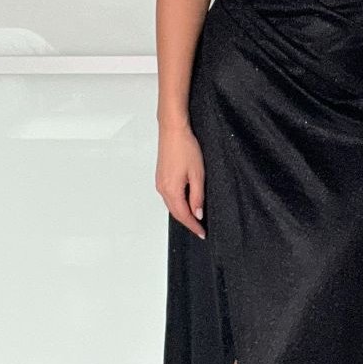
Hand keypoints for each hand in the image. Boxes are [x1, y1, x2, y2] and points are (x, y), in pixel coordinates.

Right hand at [156, 119, 205, 237]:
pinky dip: (178, 203)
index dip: (193, 226)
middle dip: (188, 222)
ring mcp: (160, 183)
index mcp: (171, 190)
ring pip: (172, 205)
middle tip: (200, 229)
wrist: (173, 131)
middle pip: (176, 212)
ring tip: (195, 218)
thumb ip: (197, 196)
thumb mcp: (198, 174)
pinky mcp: (160, 177)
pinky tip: (186, 203)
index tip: (202, 233)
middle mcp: (162, 189)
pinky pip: (169, 196)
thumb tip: (197, 213)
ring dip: (183, 213)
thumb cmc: (185, 148)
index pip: (184, 215)